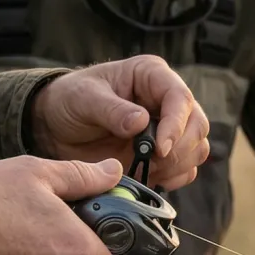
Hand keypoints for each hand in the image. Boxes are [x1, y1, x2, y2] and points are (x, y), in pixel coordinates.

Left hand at [31, 56, 210, 190]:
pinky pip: (185, 169)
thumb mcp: (84, 99)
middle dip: (179, 149)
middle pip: (197, 125)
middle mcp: (166, 100)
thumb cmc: (70, 100)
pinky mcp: (164, 154)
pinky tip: (149, 177)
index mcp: (151, 76)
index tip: (160, 148)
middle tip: (152, 162)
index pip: (180, 98)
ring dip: (177, 165)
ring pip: (196, 149)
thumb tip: (142, 122)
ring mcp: (168, 128)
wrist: (56, 127)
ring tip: (145, 169)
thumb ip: (111, 110)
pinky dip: (173, 178)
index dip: (176, 125)